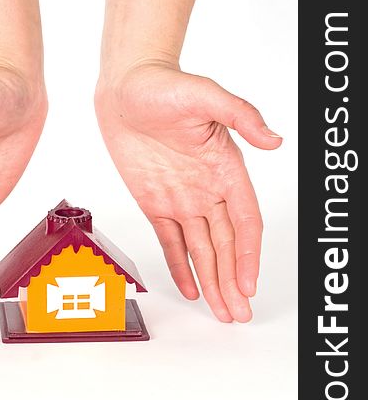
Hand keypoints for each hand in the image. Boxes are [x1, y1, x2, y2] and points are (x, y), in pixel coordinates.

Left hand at [95, 63, 281, 321]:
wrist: (126, 86)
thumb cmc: (166, 85)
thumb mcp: (207, 95)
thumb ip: (242, 116)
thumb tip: (274, 140)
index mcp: (226, 169)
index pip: (244, 222)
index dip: (247, 256)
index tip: (247, 285)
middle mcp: (207, 189)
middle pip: (225, 244)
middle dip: (232, 280)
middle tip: (238, 314)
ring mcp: (181, 198)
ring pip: (201, 249)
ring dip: (212, 280)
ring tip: (221, 311)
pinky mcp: (154, 201)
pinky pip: (170, 240)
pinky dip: (181, 265)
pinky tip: (191, 286)